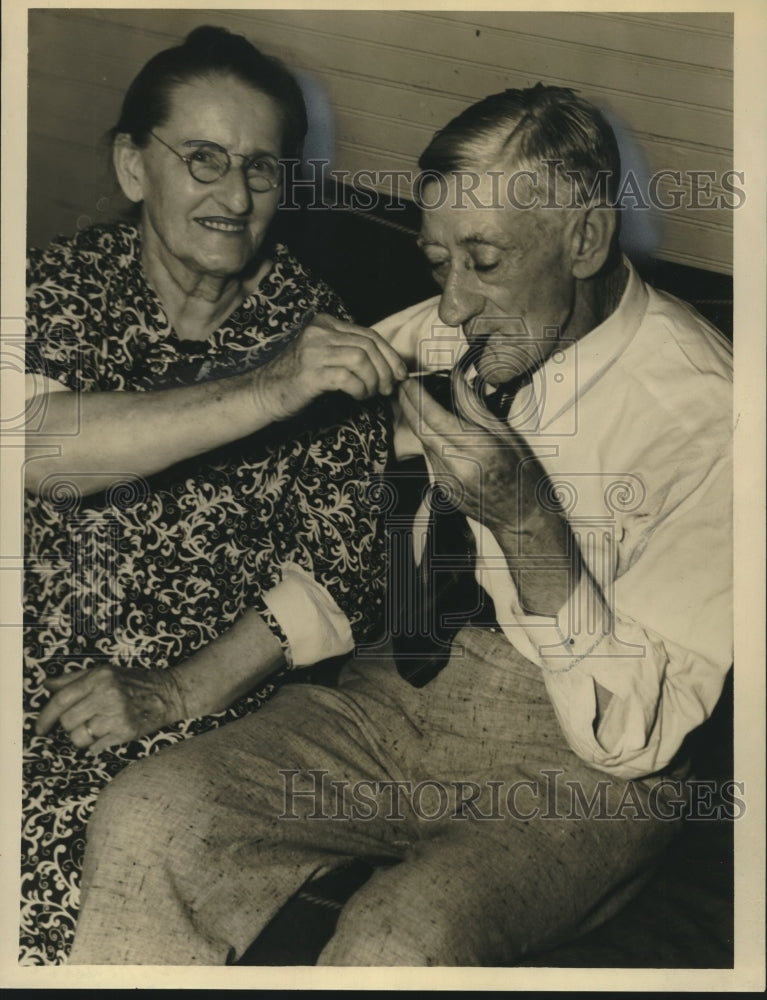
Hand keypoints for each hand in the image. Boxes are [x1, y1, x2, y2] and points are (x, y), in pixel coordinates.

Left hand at [35, 666, 186, 752]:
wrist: (169, 692)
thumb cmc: (135, 681)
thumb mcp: (105, 672)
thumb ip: (73, 678)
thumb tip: (46, 685)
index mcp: (99, 677)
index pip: (61, 700)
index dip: (45, 716)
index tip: (39, 728)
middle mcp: (107, 694)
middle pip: (67, 721)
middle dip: (70, 725)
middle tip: (84, 720)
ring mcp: (117, 714)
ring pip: (79, 737)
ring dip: (83, 737)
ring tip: (98, 727)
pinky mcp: (126, 732)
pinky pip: (95, 748)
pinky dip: (96, 745)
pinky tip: (108, 733)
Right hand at [251, 313, 407, 421]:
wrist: (263, 394)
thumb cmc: (298, 380)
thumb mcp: (326, 357)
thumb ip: (351, 353)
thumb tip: (390, 368)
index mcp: (325, 324)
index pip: (368, 334)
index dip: (390, 355)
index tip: (400, 373)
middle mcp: (319, 332)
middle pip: (368, 345)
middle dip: (386, 370)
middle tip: (388, 389)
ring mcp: (313, 351)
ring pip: (361, 359)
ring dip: (373, 380)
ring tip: (369, 394)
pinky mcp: (310, 373)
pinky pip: (348, 377)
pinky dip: (359, 389)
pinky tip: (357, 396)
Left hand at [398, 374, 526, 532]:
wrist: (520, 515)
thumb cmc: (522, 474)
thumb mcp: (507, 435)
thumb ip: (476, 408)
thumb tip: (456, 382)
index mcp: (477, 450)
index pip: (436, 418)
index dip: (418, 397)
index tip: (410, 382)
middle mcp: (457, 467)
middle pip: (421, 430)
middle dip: (408, 406)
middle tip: (404, 387)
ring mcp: (447, 481)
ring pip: (424, 444)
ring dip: (419, 424)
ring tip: (420, 405)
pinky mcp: (442, 490)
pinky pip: (430, 459)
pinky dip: (431, 443)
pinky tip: (439, 434)